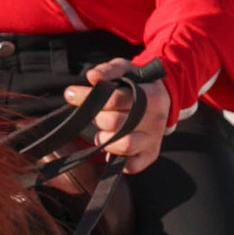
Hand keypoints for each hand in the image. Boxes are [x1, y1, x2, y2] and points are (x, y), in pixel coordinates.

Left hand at [67, 58, 170, 177]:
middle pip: (115, 123)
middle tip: (91, 112)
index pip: (116, 99)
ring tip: (101, 130)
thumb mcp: (126, 69)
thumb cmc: (139, 83)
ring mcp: (154, 139)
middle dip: (96, 117)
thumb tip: (92, 77)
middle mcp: (156, 119)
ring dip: (104, 139)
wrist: (162, 98)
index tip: (71, 94)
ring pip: (124, 146)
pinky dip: (117, 159)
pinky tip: (111, 147)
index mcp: (152, 95)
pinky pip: (132, 166)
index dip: (89, 97)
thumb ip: (109, 70)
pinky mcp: (151, 154)